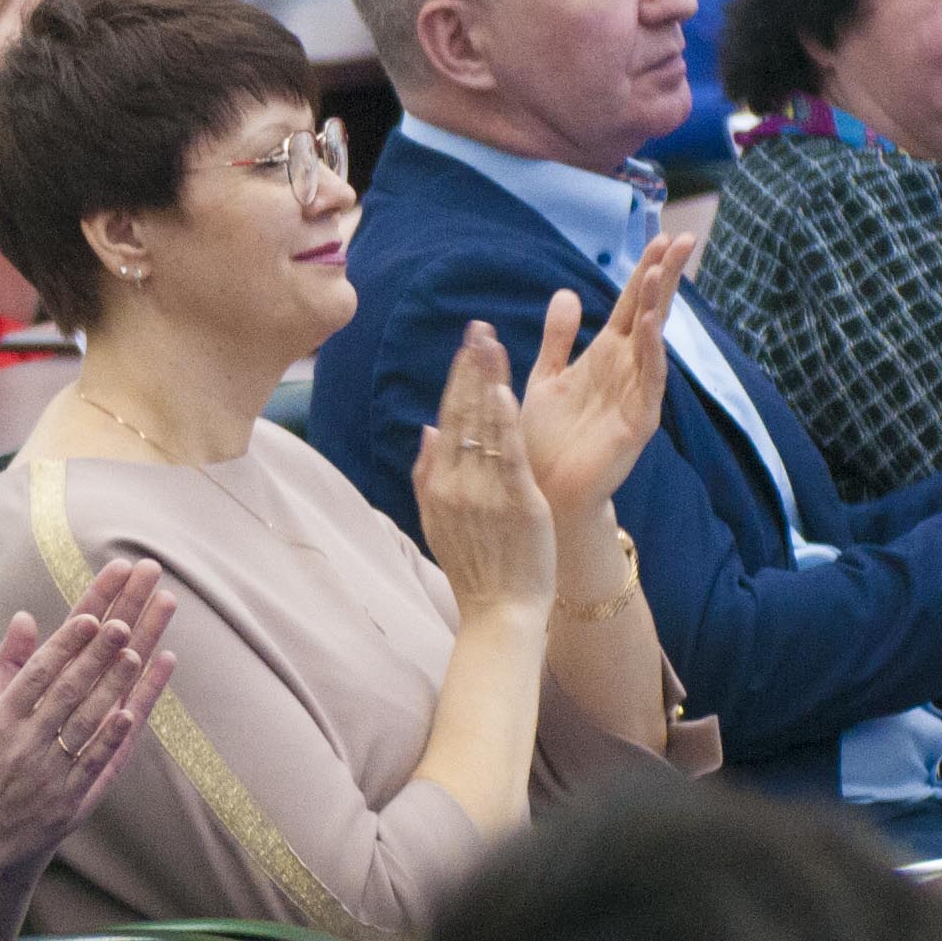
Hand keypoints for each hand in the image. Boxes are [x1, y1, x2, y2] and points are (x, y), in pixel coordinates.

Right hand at [0, 557, 178, 881]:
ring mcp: (50, 775)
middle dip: (98, 653)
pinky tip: (132, 712)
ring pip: (88, 722)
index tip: (89, 616)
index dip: (65, 644)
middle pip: (69, 690)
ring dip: (114, 686)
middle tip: (125, 621)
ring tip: (137, 653)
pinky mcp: (67, 803)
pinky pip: (95, 765)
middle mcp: (25, 745)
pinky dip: (113, 738)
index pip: (36, 674)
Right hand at [412, 322, 557, 611]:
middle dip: (469, 368)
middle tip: (477, 327)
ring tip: (492, 342)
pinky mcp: (515, 502)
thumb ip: (427, 473)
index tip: (465, 347)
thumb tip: (426, 427)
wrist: (499, 613)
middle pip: (461, 413)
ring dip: (487, 380)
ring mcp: (483, 491)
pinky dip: (504, 420)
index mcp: (438, 484)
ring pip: (483, 426)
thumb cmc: (475, 571)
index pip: (446, 419)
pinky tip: (504, 388)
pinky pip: (507, 453)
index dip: (456, 381)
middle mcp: (455, 483)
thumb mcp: (437, 521)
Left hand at [518, 235, 688, 513]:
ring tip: (664, 270)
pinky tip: (653, 325)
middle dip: (664, 277)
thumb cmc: (547, 439)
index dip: (644, 272)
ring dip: (660, 306)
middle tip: (683, 238)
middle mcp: (626, 370)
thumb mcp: (547, 377)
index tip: (660, 235)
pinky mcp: (638, 422)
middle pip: (651, 314)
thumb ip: (558, 338)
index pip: (631, 305)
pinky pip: (649, 382)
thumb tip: (568, 293)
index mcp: (605, 356)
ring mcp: (636, 395)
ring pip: (654, 343)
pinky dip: (652, 353)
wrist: (545, 492)